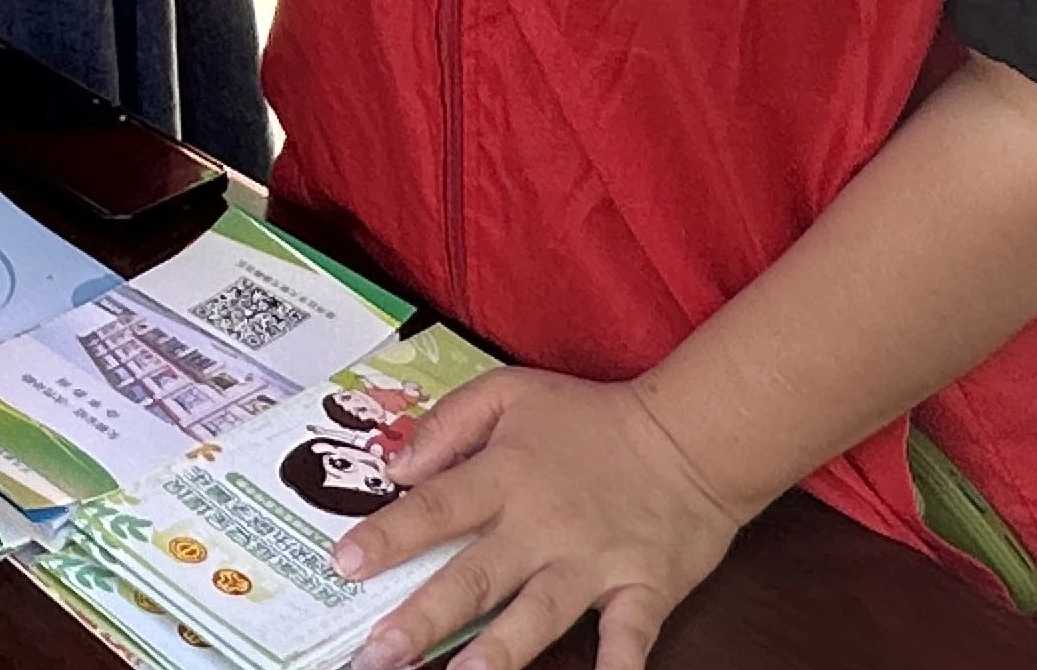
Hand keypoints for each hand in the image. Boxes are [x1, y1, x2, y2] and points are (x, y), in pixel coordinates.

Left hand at [334, 367, 749, 669]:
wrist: (691, 437)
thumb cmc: (592, 418)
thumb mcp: (512, 393)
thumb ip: (450, 423)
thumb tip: (397, 467)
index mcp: (506, 475)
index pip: (435, 508)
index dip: (388, 536)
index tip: (344, 564)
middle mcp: (543, 525)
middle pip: (475, 577)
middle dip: (423, 618)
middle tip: (377, 653)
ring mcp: (594, 563)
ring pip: (537, 615)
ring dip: (498, 653)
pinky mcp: (643, 590)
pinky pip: (627, 638)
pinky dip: (615, 667)